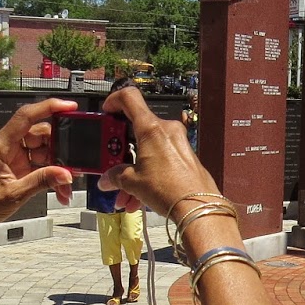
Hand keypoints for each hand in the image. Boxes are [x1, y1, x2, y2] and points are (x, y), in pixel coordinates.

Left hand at [0, 97, 78, 237]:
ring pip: (42, 151)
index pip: (26, 116)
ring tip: (65, 185)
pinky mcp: (14, 167)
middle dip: (59, 149)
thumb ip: (42, 181)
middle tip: (73, 164)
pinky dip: (49, 175)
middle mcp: (5, 147)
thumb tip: (65, 173)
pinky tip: (57, 188)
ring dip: (56, 167)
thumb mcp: (14, 194)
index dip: (49, 107)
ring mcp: (11, 157)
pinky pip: (38, 165)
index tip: (69, 106)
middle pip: (39, 135)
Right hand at [98, 86, 218, 214]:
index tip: (106, 111)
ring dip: (133, 170)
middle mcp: (167, 131)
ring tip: (124, 193)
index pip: (130, 98)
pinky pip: (160, 160)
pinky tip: (139, 196)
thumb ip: (116, 176)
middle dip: (120, 153)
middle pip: (136, 132)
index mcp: (151, 128)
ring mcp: (178, 143)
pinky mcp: (185, 157)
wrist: (198, 207)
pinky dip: (147, 174)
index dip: (114, 101)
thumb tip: (108, 178)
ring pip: (147, 150)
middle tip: (110, 165)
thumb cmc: (171, 190)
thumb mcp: (133, 182)